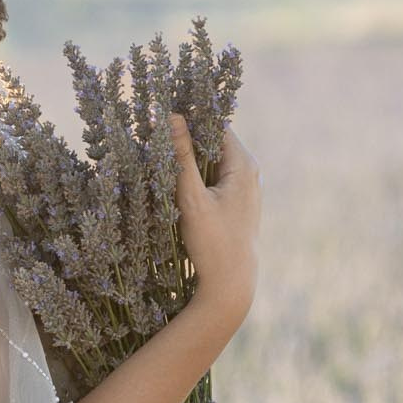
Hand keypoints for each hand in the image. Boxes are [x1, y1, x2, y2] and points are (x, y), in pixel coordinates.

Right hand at [170, 111, 260, 340]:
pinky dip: (195, 177)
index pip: (214, 123)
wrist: (231, 285)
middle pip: (212, 141)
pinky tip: (174, 185)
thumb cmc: (212, 243)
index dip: (188, 118)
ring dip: (187, 159)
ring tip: (158, 161)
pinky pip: (214, 179)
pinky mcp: (237, 204)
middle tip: (152, 140)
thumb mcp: (191, 197)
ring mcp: (245, 188)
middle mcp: (249, 172)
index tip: (160, 118)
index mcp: (243, 164)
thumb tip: (171, 116)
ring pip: (211, 161)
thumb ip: (181, 156)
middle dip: (184, 139)